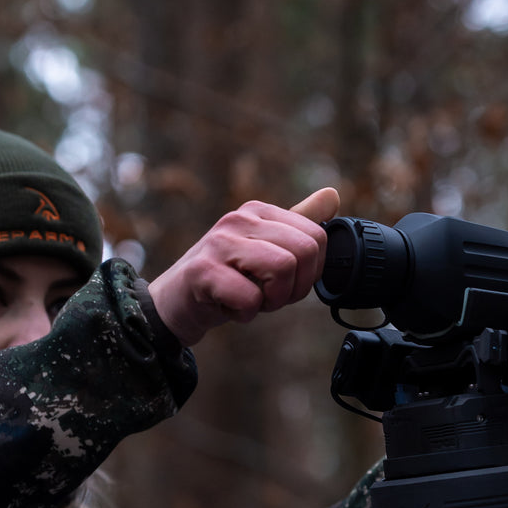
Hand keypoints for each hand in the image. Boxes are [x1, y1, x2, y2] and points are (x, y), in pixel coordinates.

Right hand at [148, 187, 339, 345]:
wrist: (175, 303)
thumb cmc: (225, 279)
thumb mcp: (266, 249)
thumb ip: (299, 224)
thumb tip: (333, 194)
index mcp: (258, 211)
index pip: (317, 237)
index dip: (308, 272)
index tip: (282, 282)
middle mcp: (239, 219)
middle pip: (304, 252)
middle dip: (293, 287)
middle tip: (266, 295)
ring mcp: (219, 243)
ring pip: (283, 269)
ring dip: (271, 300)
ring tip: (249, 300)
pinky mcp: (202, 271)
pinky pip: (250, 298)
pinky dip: (245, 313)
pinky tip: (227, 306)